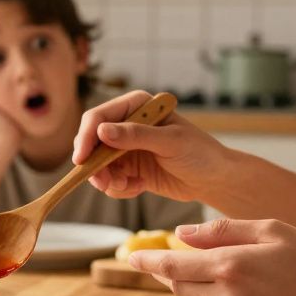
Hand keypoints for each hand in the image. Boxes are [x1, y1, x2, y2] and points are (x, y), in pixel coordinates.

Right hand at [71, 90, 227, 200]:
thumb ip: (136, 136)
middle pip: (92, 142)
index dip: (86, 137)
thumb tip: (102, 132)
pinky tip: (138, 187)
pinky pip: (111, 179)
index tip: (81, 159)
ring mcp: (126, 147)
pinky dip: (119, 187)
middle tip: (101, 182)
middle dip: (94, 164)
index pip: (99, 117)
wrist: (214, 179)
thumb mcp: (170, 142)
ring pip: (98, 164)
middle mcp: (127, 125)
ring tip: (127, 186)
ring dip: (107, 179)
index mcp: (137, 107)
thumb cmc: (200, 153)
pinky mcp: (129, 168)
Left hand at [128, 219, 295, 295]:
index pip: (172, 265)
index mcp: (230, 266)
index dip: (147, 261)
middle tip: (172, 258)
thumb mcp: (274, 230)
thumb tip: (181, 234)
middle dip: (172, 272)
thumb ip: (222, 230)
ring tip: (232, 273)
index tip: (129, 256)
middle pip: (180, 286)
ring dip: (201, 287)